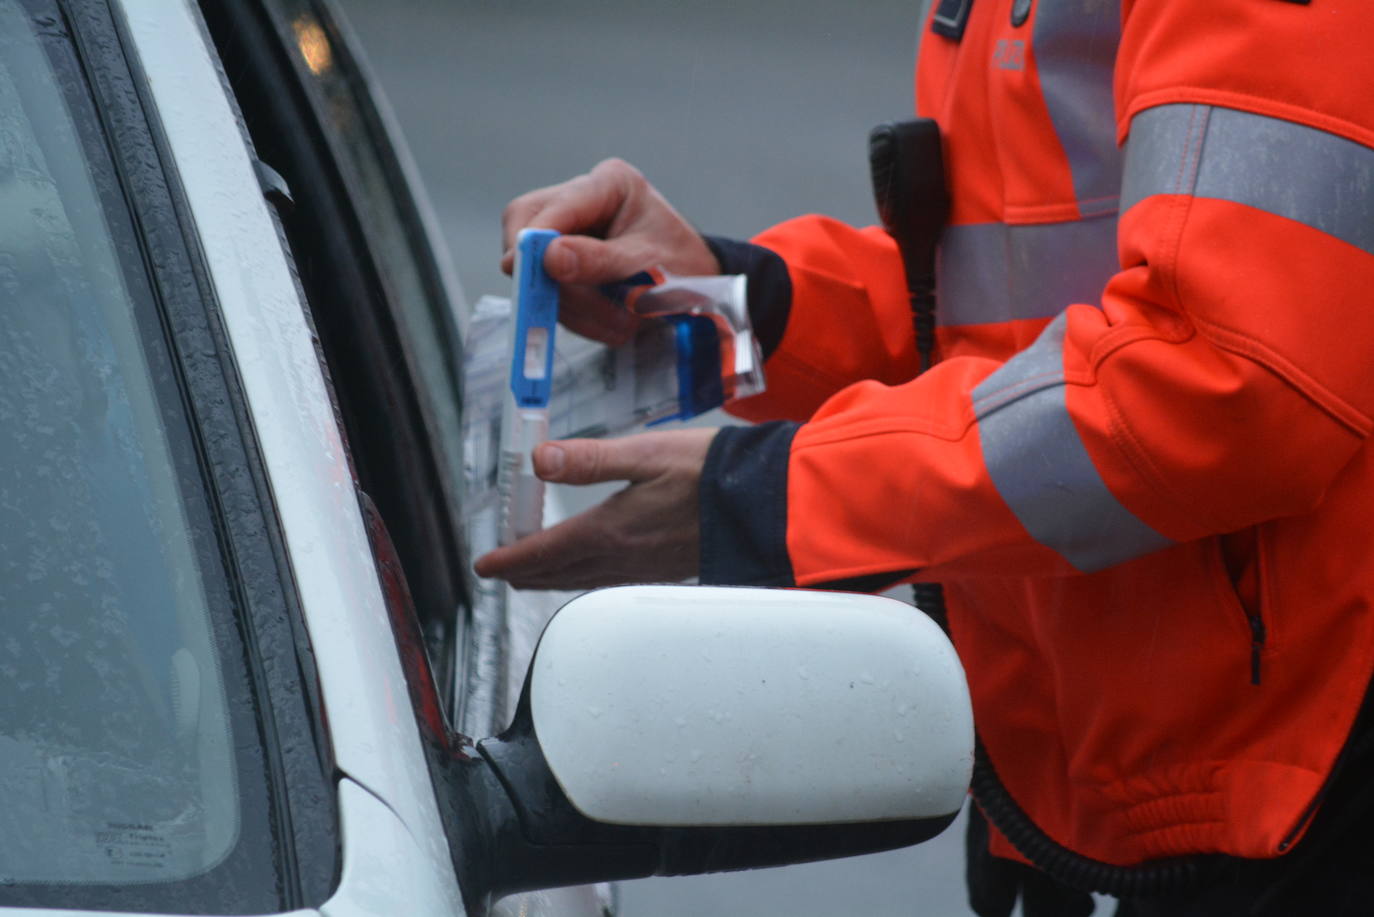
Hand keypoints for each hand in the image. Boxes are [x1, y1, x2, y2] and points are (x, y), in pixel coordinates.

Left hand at [474, 428, 717, 589]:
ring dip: (553, 578)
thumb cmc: (711, 472)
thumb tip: (539, 459)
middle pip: (559, 574)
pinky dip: (587, 578)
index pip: (544, 552)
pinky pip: (611, 582)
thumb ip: (590, 459)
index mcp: (610, 530)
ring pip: (584, 581)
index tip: (485, 565)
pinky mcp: (667, 570)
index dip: (509, 560)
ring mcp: (646, 568)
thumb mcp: (646, 452)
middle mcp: (623, 558)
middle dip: (525, 573)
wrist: (767, 503)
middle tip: (501, 572)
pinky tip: (593, 571)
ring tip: (535, 575)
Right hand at [501, 159, 718, 345]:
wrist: (696, 287)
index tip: (539, 274)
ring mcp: (566, 232)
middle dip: (548, 279)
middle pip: (524, 230)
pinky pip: (548, 292)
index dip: (535, 243)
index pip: (552, 207)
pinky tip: (611, 320)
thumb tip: (549, 259)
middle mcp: (580, 199)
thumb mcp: (648, 264)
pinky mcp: (561, 263)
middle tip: (584, 311)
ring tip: (620, 322)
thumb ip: (600, 261)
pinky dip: (577, 316)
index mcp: (609, 184)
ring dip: (572, 307)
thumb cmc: (682, 265)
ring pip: (532, 269)